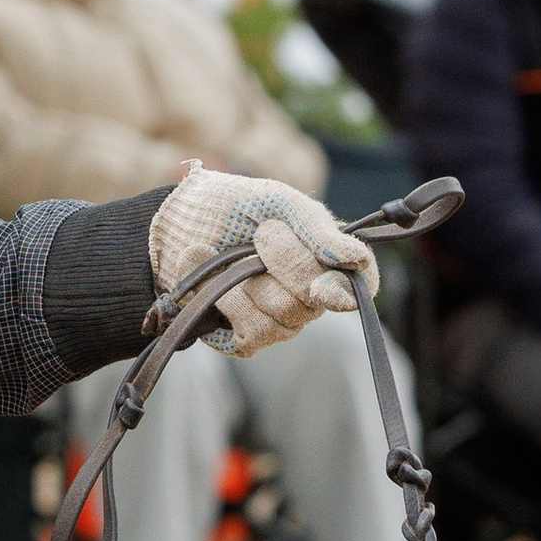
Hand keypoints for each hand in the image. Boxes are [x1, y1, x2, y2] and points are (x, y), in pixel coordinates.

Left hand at [150, 166, 377, 358]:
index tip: (322, 284)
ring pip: (283, 315)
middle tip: (261, 234)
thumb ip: (318, 229)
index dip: (346, 289)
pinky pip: (252, 332)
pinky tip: (210, 281)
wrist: (179, 226)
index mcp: (327, 256)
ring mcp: (282, 319)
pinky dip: (224, 300)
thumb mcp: (278, 201)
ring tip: (227, 258)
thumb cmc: (235, 207)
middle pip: (315, 298)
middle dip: (283, 261)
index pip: (360, 284)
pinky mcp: (250, 338)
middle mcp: (311, 293)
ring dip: (247, 280)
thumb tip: (357, 258)